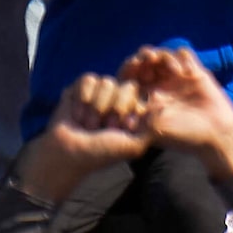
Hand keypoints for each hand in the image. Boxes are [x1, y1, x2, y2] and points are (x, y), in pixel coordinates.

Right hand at [14, 73, 150, 197]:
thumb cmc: (100, 153)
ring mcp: (99, 92)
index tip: (119, 128)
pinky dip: (82, 97)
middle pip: (123, 85)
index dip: (127, 109)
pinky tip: (77, 113)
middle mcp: (117, 98)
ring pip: (105, 81)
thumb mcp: (131, 146)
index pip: (139, 93)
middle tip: (101, 127)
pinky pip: (87, 79)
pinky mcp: (80, 88)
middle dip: (111, 108)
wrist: (68, 153)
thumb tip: (164, 109)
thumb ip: (150, 129)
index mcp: (132, 110)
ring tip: (87, 124)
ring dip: (95, 106)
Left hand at [122, 45, 232, 178]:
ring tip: (172, 68)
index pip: (132, 76)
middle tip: (148, 60)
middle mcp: (161, 85)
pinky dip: (182, 57)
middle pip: (145, 61)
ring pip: (163, 55)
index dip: (129, 69)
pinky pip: (184, 54)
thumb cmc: (184, 136)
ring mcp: (177, 78)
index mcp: (147, 97)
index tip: (133, 67)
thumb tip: (121, 117)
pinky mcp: (195, 72)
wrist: (215, 135)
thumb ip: (138, 121)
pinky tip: (187, 72)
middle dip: (144, 58)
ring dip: (163, 56)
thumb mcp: (156, 130)